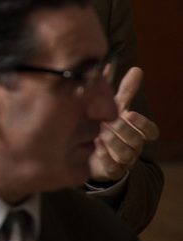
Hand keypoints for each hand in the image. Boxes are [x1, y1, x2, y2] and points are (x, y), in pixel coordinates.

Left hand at [89, 67, 159, 181]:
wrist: (88, 150)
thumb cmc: (105, 124)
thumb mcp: (114, 107)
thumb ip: (126, 90)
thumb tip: (137, 69)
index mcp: (137, 131)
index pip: (151, 131)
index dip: (143, 124)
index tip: (130, 113)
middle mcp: (134, 147)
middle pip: (137, 141)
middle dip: (123, 130)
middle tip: (107, 121)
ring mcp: (124, 160)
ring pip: (126, 154)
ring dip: (114, 143)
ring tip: (100, 133)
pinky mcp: (112, 171)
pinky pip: (114, 168)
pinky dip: (106, 157)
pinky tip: (96, 146)